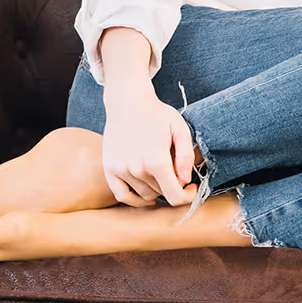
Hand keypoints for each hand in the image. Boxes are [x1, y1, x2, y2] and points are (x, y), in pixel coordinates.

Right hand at [100, 83, 197, 206]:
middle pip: (161, 193)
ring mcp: (121, 170)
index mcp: (157, 161)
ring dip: (157, 189)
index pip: (174, 196)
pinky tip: (146, 195)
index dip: (186, 196)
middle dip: (173, 185)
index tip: (191, 187)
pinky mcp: (109, 169)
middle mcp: (137, 169)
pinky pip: (122, 195)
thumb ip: (185, 156)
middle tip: (176, 170)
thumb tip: (185, 180)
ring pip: (145, 194)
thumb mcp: (180, 129)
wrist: (128, 103)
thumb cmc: (157, 115)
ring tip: (161, 171)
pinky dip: (135, 199)